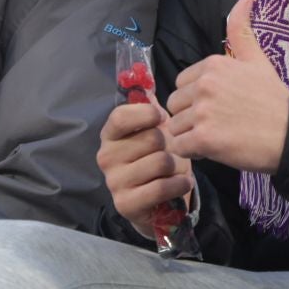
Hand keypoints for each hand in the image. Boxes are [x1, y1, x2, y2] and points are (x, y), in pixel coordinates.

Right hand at [97, 96, 193, 240]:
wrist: (161, 201)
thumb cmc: (158, 159)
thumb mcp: (155, 131)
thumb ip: (150, 109)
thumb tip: (147, 84)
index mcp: (110, 135)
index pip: (121, 116)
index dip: (146, 114)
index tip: (161, 118)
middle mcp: (106, 157)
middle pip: (151, 138)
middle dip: (170, 145)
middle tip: (171, 152)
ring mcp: (114, 182)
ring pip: (160, 161)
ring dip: (177, 166)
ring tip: (174, 170)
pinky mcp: (126, 204)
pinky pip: (162, 187)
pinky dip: (179, 183)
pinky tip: (182, 182)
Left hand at [166, 0, 288, 174]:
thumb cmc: (274, 99)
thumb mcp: (257, 60)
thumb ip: (242, 30)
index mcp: (212, 65)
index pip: (181, 85)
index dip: (196, 99)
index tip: (219, 107)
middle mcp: (203, 84)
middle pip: (175, 106)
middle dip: (190, 118)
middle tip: (219, 124)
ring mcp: (202, 111)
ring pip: (175, 127)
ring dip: (191, 136)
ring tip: (218, 138)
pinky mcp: (204, 138)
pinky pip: (181, 147)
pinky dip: (193, 152)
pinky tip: (214, 149)